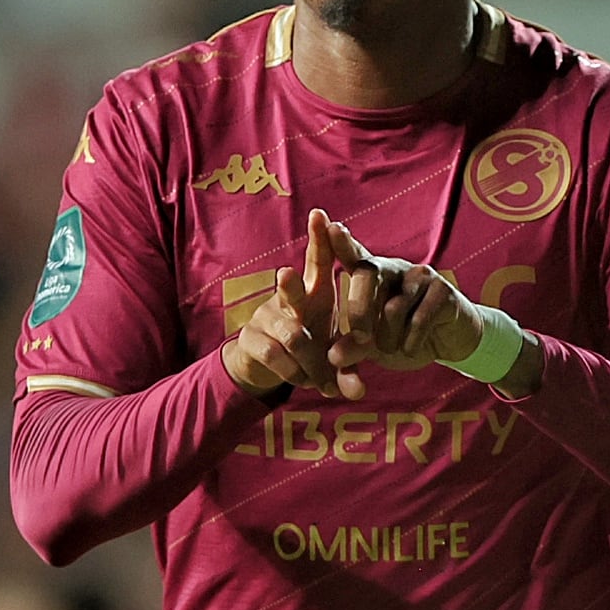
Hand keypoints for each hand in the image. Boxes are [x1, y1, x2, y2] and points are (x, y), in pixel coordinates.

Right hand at [222, 209, 343, 398]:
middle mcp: (288, 299)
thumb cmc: (309, 348)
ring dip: (313, 363)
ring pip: (293, 337)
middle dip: (289, 283)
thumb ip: (348, 372)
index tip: (321, 214)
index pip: (317, 260)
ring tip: (323, 381)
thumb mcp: (332, 356)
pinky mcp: (251, 338)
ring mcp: (266, 317)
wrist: (263, 365)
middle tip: (284, 274)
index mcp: (313, 292)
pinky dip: (296, 374)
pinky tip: (305, 382)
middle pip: (290, 287)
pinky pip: (278, 357)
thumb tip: (358, 395)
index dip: (319, 238)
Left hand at [321, 218, 488, 397]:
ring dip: (390, 339)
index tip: (332, 227)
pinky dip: (411, 343)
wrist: (447, 343)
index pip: (354, 254)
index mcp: (372, 275)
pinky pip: (419, 320)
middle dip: (359, 311)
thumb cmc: (401, 338)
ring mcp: (419, 275)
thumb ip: (352, 348)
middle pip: (367, 275)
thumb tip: (332, 358)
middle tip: (360, 338)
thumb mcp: (373, 347)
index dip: (343, 241)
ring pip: (393, 307)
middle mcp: (393, 268)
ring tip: (394, 347)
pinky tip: (412, 348)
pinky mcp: (443, 289)